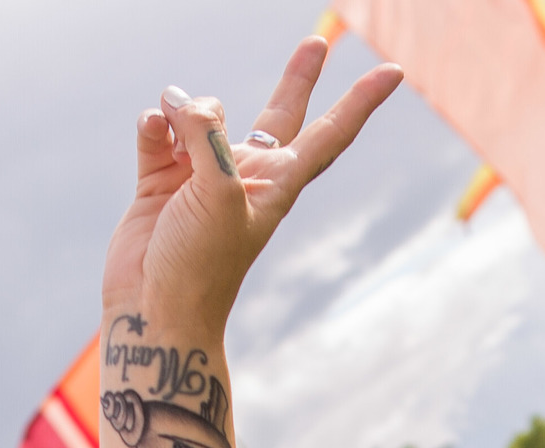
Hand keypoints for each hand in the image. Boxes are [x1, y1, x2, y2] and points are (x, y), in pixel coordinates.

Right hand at [100, 39, 401, 331]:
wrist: (153, 310)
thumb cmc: (201, 266)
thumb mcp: (218, 193)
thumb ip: (206, 135)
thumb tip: (175, 101)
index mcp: (278, 184)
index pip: (329, 134)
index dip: (360, 102)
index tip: (392, 71)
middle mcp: (244, 174)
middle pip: (280, 113)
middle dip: (298, 78)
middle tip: (319, 41)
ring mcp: (201, 175)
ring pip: (199, 114)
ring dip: (184, 108)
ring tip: (172, 125)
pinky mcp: (161, 180)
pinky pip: (158, 131)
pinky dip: (153, 125)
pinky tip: (152, 129)